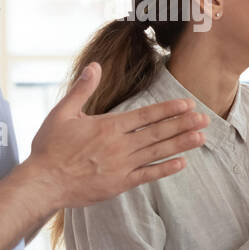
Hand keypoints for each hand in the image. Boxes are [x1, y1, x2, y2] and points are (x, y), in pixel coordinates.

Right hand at [26, 62, 207, 210]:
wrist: (43, 182)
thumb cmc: (50, 147)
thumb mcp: (62, 113)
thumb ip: (82, 89)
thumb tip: (94, 66)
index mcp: (108, 126)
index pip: (146, 115)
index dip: (169, 109)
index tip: (188, 104)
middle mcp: (120, 145)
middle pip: (158, 132)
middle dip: (184, 124)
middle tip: (205, 118)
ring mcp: (123, 165)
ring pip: (158, 152)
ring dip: (182, 144)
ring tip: (201, 137)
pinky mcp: (121, 184)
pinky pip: (148, 175)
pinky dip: (166, 169)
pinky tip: (183, 163)